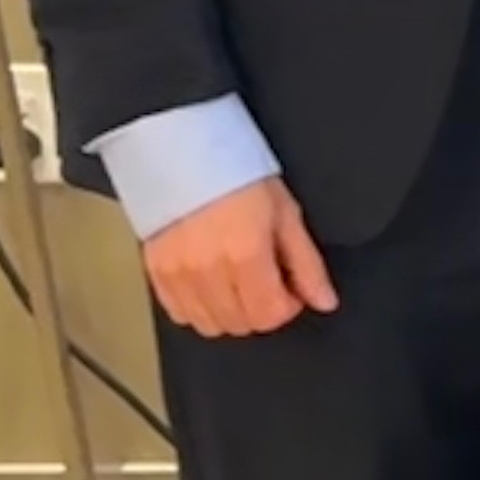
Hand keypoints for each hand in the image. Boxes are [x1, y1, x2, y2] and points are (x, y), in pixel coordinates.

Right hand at [143, 174, 337, 341]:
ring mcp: (177, 274)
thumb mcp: (286, 214)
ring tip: (240, 282)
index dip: (288, 307)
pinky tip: (213, 285)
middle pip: (241, 324)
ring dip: (232, 313)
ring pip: (209, 325)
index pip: (269, 315)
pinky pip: (180, 314)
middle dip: (262, 309)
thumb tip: (324, 300)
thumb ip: (307, 264)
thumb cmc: (239, 177)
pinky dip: (200, 308)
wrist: (186, 154)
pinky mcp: (155, 272)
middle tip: (267, 281)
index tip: (290, 289)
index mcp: (245, 254)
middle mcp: (207, 270)